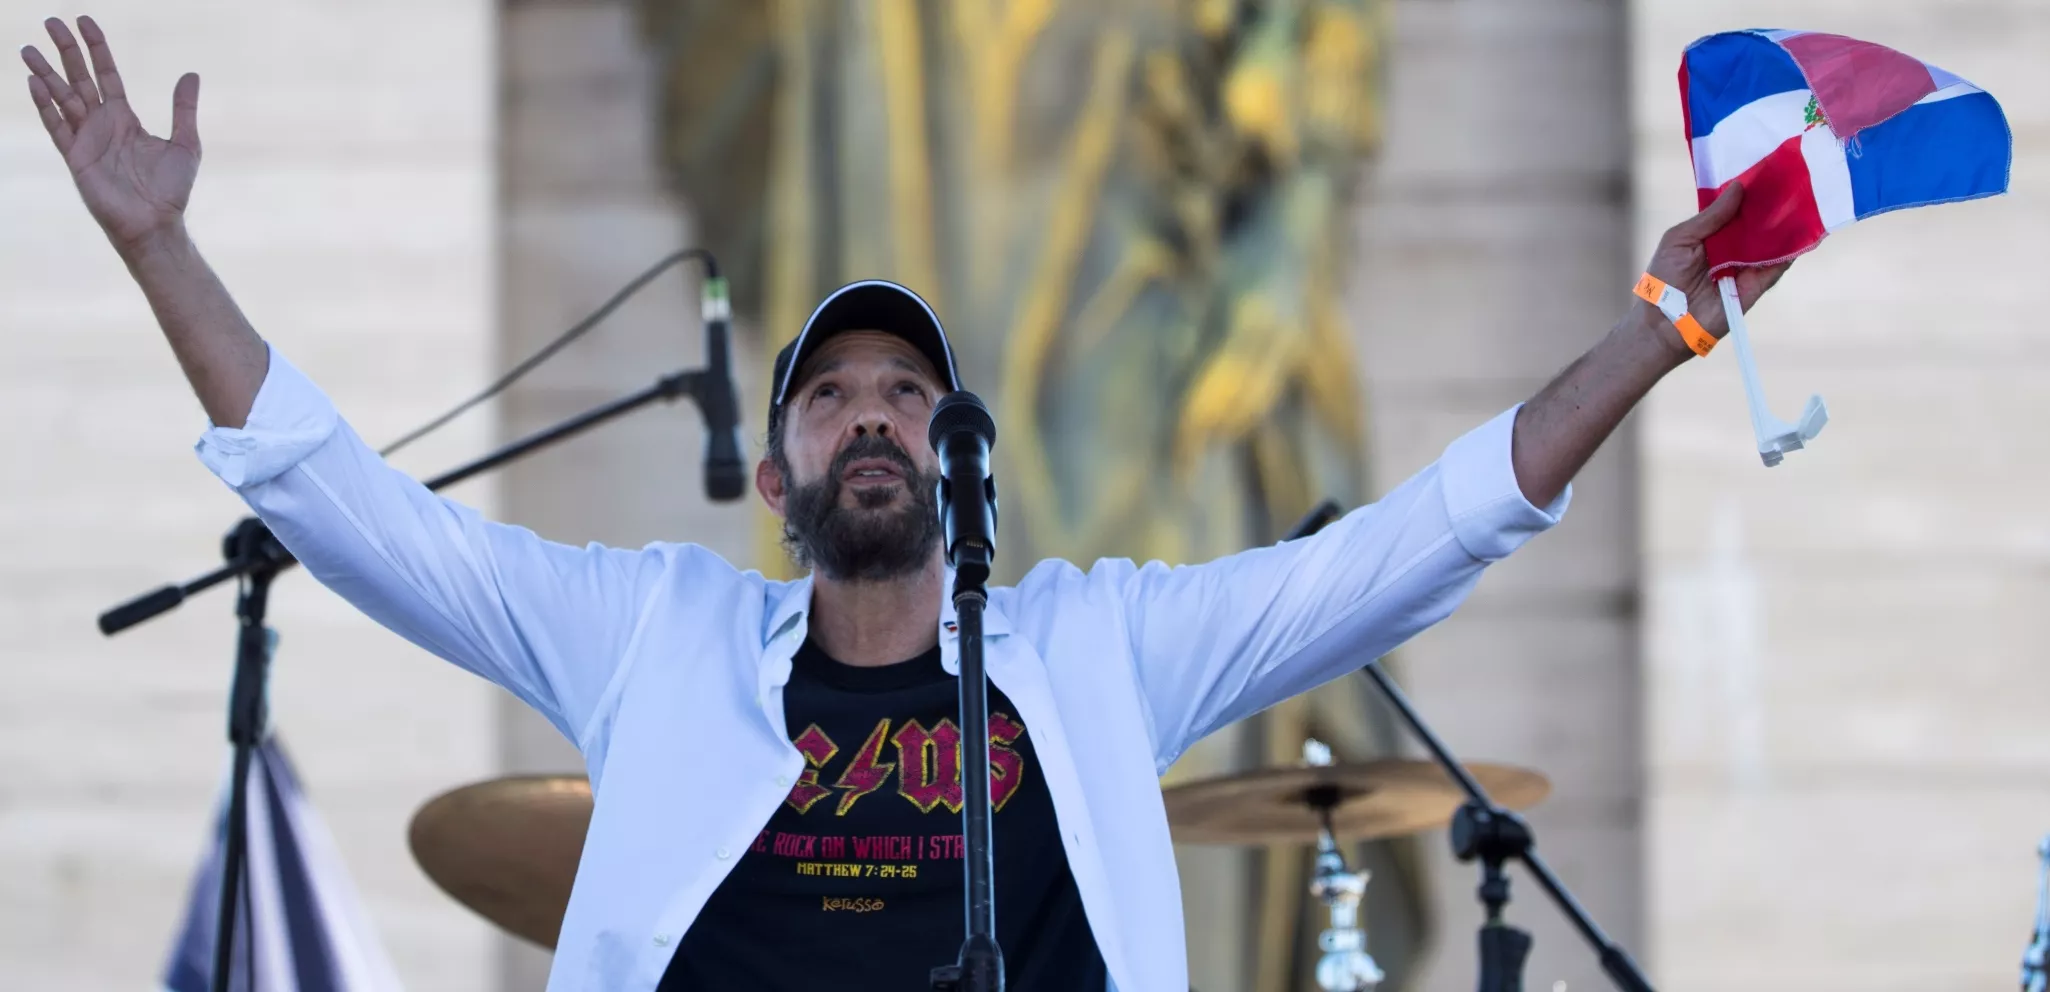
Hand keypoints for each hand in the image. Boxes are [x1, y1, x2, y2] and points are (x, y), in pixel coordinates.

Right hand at [22, 16, 200, 253]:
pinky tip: (34, 84)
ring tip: (29, 49)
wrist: (156, 224)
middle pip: (78, 78)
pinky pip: (57, 127)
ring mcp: (85, 139)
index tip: (84, 20)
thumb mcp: (185, 143)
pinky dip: (45, 106)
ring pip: (61, 98)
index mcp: (123, 117)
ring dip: (45, 73)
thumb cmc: (170, 189)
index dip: (96, 47)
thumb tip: (191, 73)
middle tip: (51, 20)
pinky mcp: (75, 158)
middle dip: (66, 50)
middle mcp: (101, 123)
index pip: (106, 73)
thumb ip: (183, 108)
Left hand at [1639, 182, 1792, 355]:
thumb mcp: (1680, 238)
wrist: (1662, 323)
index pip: (1738, 210)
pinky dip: (1791, 250)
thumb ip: (1711, 217)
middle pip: (1759, 223)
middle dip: (1775, 204)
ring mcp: (1746, 267)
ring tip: (1807, 199)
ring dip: (1788, 224)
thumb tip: (1738, 187)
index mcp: (1713, 235)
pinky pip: (1777, 266)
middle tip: (1797, 178)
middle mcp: (1733, 249)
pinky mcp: (1755, 286)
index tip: (1771, 170)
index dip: (1753, 192)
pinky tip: (1804, 231)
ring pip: (1773, 242)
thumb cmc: (1663, 278)